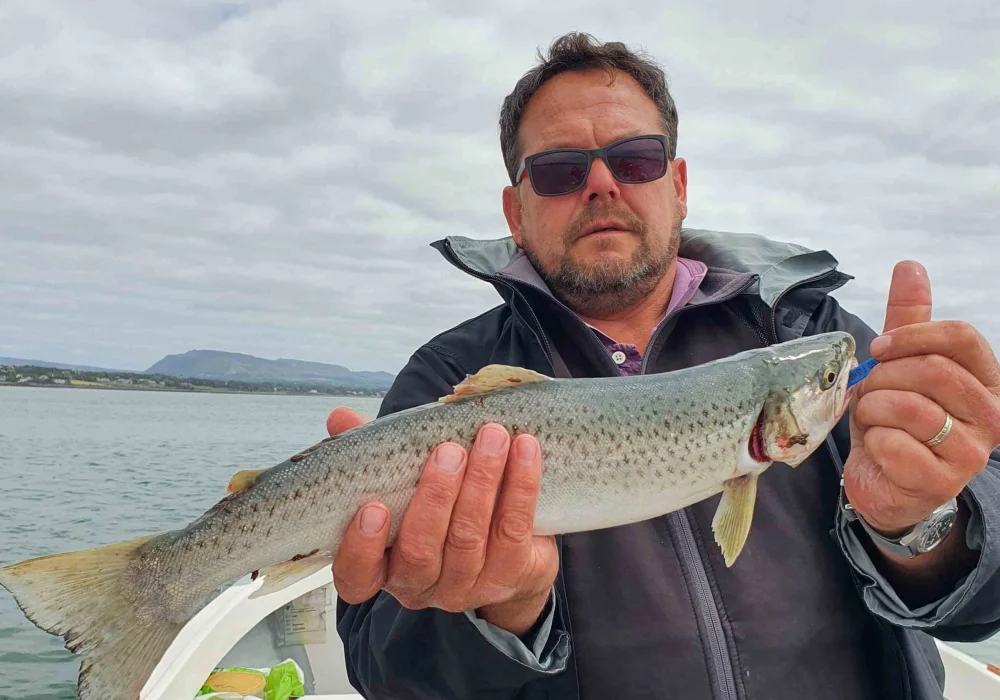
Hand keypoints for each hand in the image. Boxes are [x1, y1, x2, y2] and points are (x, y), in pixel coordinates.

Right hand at [327, 407, 559, 634]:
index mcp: (384, 565)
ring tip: (491, 436)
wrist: (510, 557)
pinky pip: (513, 528)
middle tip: (448, 450)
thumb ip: (373, 455)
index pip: (357, 577)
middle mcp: (421, 584)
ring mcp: (467, 585)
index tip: (371, 507)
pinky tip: (524, 449)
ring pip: (469, 537)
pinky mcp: (510, 574)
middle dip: (435, 497)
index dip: (360, 547)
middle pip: (421, 550)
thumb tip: (339, 418)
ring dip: (481, 481)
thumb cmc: (443, 511)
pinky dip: (520, 485)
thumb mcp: (406, 484)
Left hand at [844, 261, 999, 537]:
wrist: (886, 482)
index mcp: (988, 381)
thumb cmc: (896, 419)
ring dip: (873, 409)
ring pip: (911, 408)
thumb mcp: (900, 365)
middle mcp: (992, 416)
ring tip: (871, 419)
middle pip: (933, 371)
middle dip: (884, 377)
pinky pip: (894, 445)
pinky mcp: (940, 482)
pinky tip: (878, 449)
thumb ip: (908, 319)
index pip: (962, 338)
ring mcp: (970, 453)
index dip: (912, 336)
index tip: (878, 349)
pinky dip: (873, 442)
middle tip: (869, 392)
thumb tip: (910, 266)